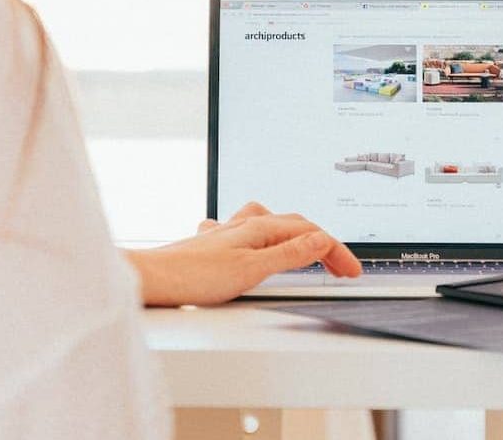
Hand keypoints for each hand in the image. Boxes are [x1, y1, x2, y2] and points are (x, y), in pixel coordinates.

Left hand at [123, 202, 361, 306]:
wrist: (151, 278)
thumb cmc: (193, 276)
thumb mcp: (252, 269)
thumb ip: (289, 254)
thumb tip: (322, 240)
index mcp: (258, 227)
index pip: (310, 233)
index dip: (336, 252)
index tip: (352, 271)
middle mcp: (243, 224)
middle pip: (294, 225)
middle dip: (322, 243)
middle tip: (340, 267)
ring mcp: (227, 233)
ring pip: (270, 223)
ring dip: (294, 234)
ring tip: (307, 247)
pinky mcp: (212, 245)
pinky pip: (245, 232)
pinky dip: (263, 238)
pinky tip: (254, 245)